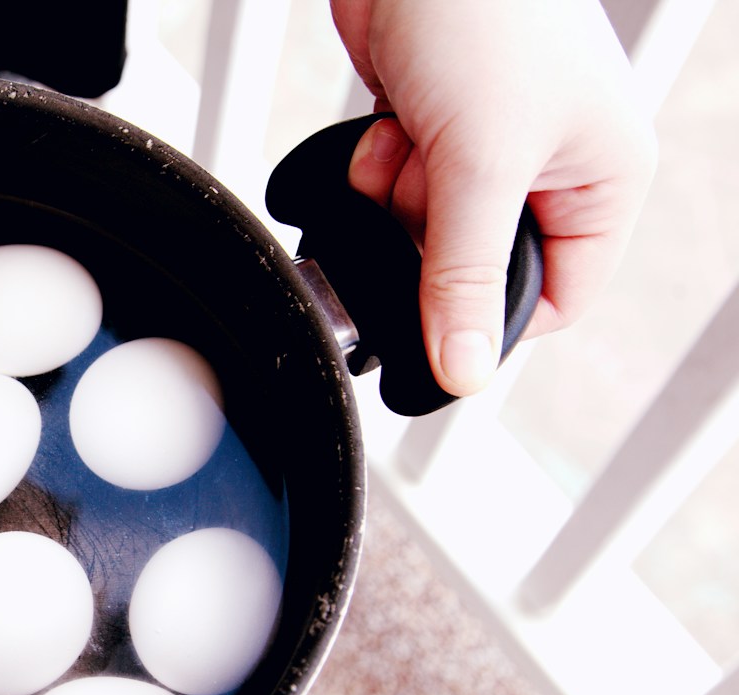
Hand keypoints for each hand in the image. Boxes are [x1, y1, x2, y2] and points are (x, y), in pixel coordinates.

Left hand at [331, 0, 656, 394]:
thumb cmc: (484, 15)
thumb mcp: (482, 164)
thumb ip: (463, 275)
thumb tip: (461, 370)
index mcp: (603, 180)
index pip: (556, 298)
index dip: (491, 318)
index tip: (442, 321)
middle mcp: (551, 168)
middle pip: (477, 265)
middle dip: (434, 238)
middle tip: (428, 194)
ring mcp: (486, 146)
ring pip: (427, 231)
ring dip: (401, 197)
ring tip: (412, 139)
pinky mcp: (430, 128)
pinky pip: (396, 188)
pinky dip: (380, 165)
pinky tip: (389, 124)